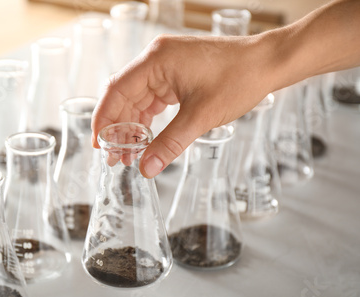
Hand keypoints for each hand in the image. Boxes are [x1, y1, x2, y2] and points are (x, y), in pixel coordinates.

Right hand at [92, 34, 272, 177]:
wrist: (268, 63)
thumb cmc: (239, 79)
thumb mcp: (200, 116)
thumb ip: (169, 143)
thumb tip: (146, 168)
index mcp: (156, 60)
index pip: (117, 91)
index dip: (104, 119)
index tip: (99, 145)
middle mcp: (156, 59)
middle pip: (124, 96)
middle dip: (118, 127)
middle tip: (115, 157)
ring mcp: (166, 66)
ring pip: (137, 99)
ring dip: (132, 125)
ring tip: (129, 153)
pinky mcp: (176, 74)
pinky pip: (152, 98)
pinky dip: (147, 118)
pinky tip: (145, 138)